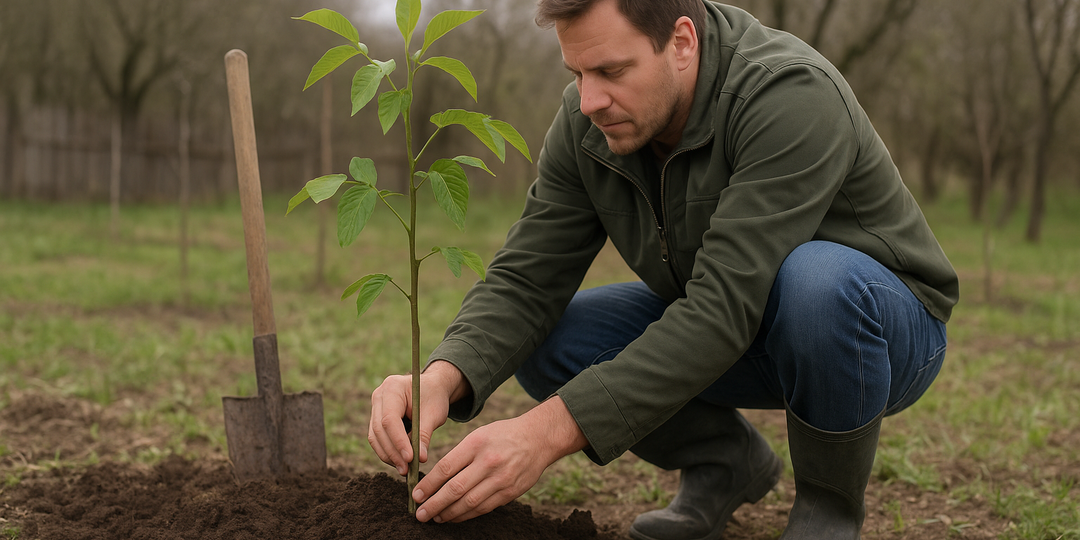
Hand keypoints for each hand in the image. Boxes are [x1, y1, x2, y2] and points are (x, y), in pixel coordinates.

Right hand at [367, 360, 466, 475]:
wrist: (432, 387)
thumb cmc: (434, 397)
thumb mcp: (434, 414)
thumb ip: (425, 435)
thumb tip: (420, 459)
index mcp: (392, 388)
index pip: (389, 419)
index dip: (398, 441)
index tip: (410, 458)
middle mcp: (379, 396)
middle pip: (379, 430)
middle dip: (392, 452)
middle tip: (406, 470)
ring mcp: (375, 407)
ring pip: (375, 436)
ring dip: (388, 455)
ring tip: (404, 469)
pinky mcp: (376, 418)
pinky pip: (378, 438)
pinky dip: (388, 451)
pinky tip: (400, 461)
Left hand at [411, 396, 587, 522]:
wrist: (538, 439)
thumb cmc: (503, 436)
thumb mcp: (479, 435)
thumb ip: (459, 455)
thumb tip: (434, 479)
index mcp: (476, 444)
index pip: (446, 468)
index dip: (429, 485)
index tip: (416, 495)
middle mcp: (488, 462)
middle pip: (455, 489)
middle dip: (434, 504)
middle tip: (420, 513)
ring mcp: (501, 479)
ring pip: (469, 503)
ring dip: (449, 513)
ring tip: (435, 517)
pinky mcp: (510, 492)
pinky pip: (483, 508)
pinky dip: (466, 515)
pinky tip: (454, 517)